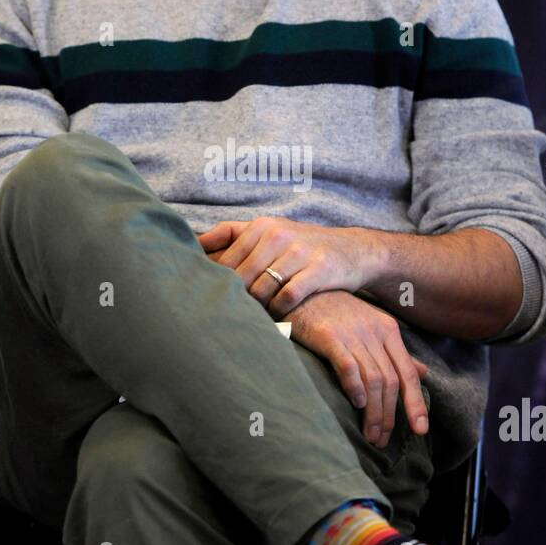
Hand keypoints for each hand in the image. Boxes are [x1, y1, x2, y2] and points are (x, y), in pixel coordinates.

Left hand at [196, 217, 371, 316]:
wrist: (352, 250)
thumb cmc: (301, 245)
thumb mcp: (269, 230)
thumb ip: (231, 234)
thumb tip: (192, 243)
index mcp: (262, 226)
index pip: (226, 262)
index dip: (218, 285)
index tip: (216, 301)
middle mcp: (278, 235)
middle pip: (241, 277)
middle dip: (236, 299)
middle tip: (234, 316)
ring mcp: (299, 252)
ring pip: (262, 289)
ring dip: (257, 308)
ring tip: (256, 318)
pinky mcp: (319, 269)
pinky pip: (287, 297)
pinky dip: (279, 311)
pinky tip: (279, 315)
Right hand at [280, 289, 429, 446]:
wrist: (302, 289)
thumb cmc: (335, 311)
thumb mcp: (370, 326)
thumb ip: (395, 352)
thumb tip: (423, 372)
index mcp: (388, 330)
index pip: (408, 373)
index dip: (416, 404)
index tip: (420, 430)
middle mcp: (374, 332)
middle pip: (391, 382)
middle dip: (389, 416)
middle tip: (381, 440)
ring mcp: (352, 334)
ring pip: (373, 380)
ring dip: (373, 412)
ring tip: (369, 434)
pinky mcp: (329, 336)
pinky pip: (348, 366)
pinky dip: (354, 387)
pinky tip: (355, 404)